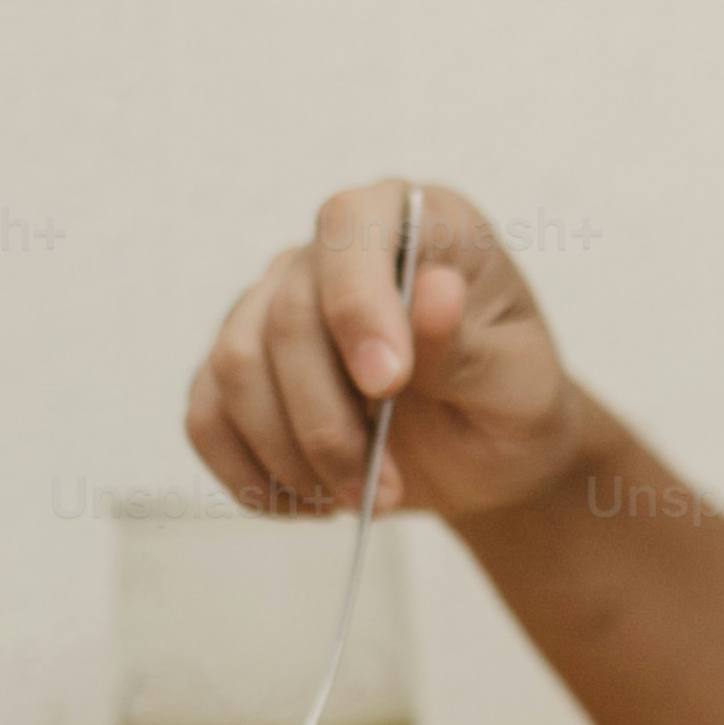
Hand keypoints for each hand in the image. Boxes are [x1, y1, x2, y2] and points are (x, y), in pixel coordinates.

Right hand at [186, 178, 582, 521]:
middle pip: (287, 315)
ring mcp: (276, 303)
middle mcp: (334, 250)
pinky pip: (208, 415)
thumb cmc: (510, 404)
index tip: (388, 384)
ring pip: (237, 366)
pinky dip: (250, 473)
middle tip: (385, 488)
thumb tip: (434, 289)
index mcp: (415, 222)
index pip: (352, 225)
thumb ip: (468, 344)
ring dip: (290, 453)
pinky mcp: (241, 368)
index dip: (357, 302)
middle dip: (329, 420)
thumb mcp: (516, 384)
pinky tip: (308, 502)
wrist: (484, 457)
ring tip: (355, 499)